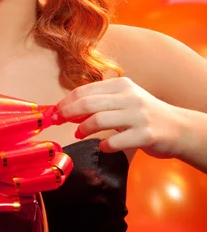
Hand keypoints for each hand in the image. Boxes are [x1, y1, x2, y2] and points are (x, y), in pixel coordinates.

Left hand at [54, 76, 182, 158]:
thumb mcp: (124, 99)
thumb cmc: (143, 115)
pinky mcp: (145, 135)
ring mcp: (138, 116)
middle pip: (88, 103)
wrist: (178, 128)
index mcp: (121, 85)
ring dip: (83, 129)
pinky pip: (116, 141)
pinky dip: (105, 145)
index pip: (85, 90)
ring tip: (78, 134)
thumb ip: (99, 102)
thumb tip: (66, 110)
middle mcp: (129, 97)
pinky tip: (103, 147)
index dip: (65, 101)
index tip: (53, 111)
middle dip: (67, 113)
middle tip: (57, 122)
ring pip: (99, 119)